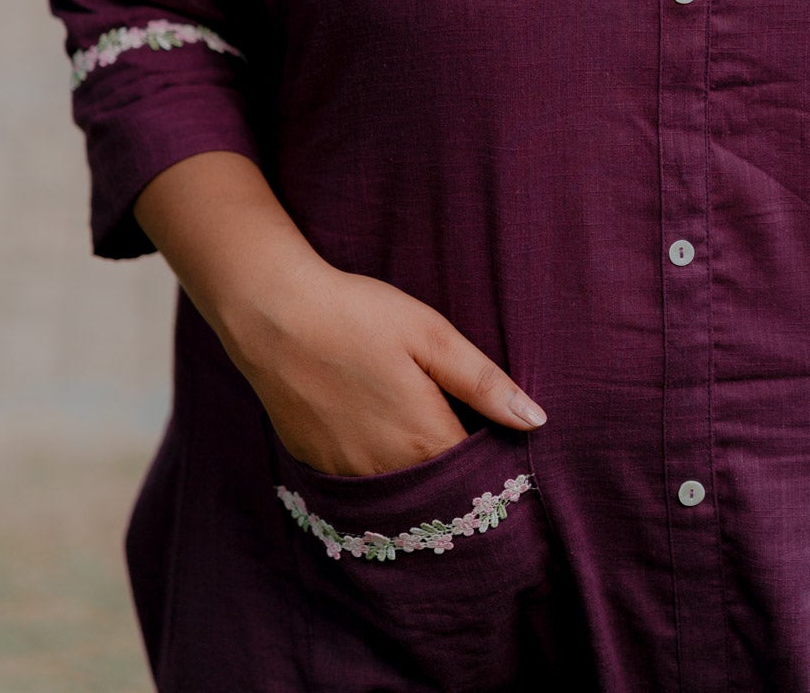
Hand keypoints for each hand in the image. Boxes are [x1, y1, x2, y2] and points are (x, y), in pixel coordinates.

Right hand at [227, 259, 548, 478]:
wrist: (273, 315)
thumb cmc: (358, 316)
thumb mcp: (431, 335)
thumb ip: (485, 383)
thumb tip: (536, 421)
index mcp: (425, 439)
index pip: (476, 478)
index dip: (495, 466)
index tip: (506, 452)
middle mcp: (388, 471)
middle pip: (439, 493)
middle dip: (458, 479)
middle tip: (466, 443)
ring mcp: (348, 474)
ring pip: (400, 493)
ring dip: (418, 477)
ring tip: (423, 437)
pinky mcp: (317, 466)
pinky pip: (362, 484)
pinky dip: (380, 472)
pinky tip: (380, 436)